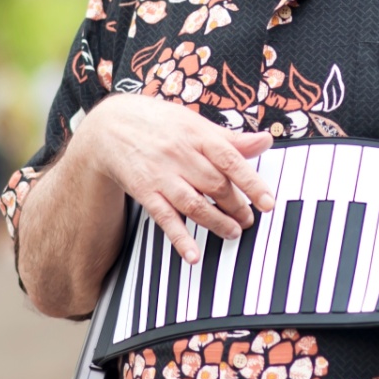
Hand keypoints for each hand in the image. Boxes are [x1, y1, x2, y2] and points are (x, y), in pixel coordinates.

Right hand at [74, 94, 275, 265]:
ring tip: (233, 233)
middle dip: (236, 206)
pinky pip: (164, 218)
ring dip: (216, 223)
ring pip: (194, 204)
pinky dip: (180, 238)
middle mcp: (180, 155)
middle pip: (215, 185)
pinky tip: (193, 255)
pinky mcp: (145, 192)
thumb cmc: (160, 123)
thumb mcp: (195, 123)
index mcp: (198, 135)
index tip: (268, 203)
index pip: (230, 160)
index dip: (252, 183)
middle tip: (249, 219)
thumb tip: (266, 140)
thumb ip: (231, 138)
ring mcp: (162, 175)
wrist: (110, 126)